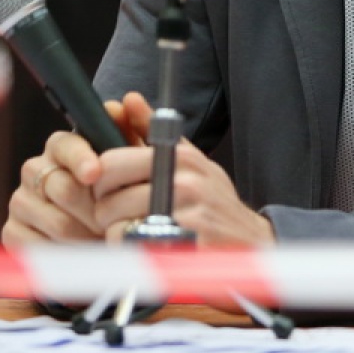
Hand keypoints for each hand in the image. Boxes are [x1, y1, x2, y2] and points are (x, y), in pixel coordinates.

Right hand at [0, 93, 151, 246]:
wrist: (97, 238)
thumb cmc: (116, 194)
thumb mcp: (130, 162)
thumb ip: (131, 130)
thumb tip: (123, 103)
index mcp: (61, 147)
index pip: (65, 144)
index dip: (81, 158)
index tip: (95, 173)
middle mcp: (35, 169)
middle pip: (64, 188)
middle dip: (96, 210)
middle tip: (116, 223)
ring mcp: (21, 200)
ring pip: (57, 221)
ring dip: (88, 236)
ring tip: (107, 242)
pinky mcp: (12, 231)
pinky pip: (39, 246)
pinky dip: (67, 255)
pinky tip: (82, 256)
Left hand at [92, 140, 274, 246]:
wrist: (253, 241)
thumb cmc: (213, 201)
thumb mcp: (189, 161)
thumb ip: (153, 131)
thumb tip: (128, 99)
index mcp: (179, 158)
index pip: (111, 163)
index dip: (100, 180)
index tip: (106, 191)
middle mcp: (184, 183)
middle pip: (109, 196)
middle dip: (103, 209)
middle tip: (113, 217)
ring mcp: (186, 218)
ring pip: (117, 225)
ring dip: (116, 234)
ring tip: (131, 234)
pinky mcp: (186, 249)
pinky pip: (136, 250)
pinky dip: (132, 253)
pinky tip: (144, 249)